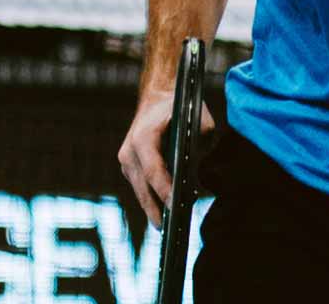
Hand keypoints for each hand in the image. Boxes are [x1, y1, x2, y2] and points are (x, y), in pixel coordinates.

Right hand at [118, 87, 216, 223]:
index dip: (164, 190)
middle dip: (157, 210)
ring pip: (140, 192)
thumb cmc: (180, 106)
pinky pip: (141, 188)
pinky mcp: (129, 167)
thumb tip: (200, 177)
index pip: (153, 171)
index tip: (176, 207)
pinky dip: (152, 200)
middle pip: (142, 188)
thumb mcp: (198, 118)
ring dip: (154, 209)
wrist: (157, 96)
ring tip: (171, 228)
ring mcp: (126, 160)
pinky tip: (166, 214)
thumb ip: (202, 144)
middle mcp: (129, 151)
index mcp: (143, 138)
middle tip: (171, 232)